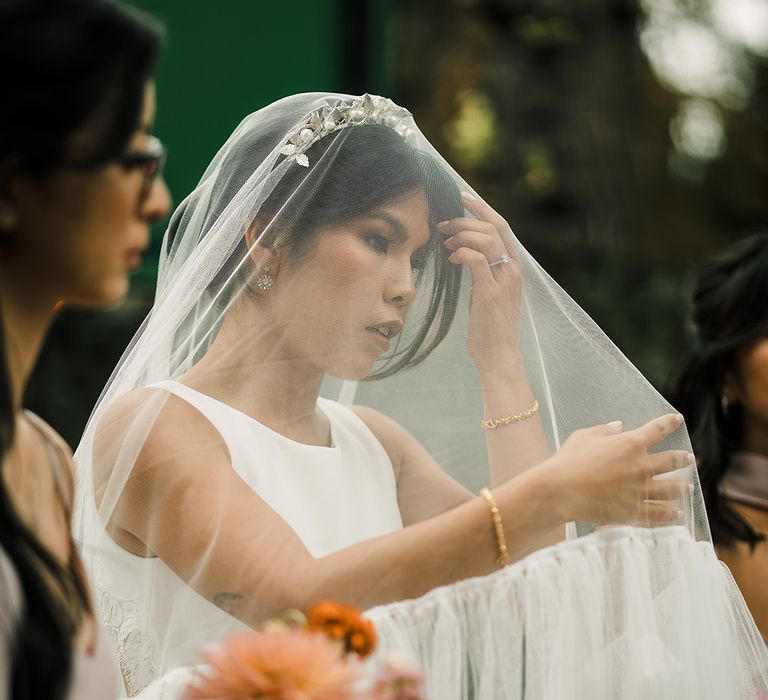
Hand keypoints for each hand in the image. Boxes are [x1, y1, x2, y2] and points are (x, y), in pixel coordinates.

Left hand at [437, 192, 522, 373]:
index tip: (462, 196)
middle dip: (465, 220)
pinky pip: (477, 260)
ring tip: (446, 242)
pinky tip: (451, 257)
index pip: (502, 226)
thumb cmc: (490, 328)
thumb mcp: (487, 293)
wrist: (499, 356)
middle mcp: (513, 270)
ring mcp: (504, 281)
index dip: (482, 208)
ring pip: (486, 239)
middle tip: (443, 225)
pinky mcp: (491, 293)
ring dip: (462, 234)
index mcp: (514, 268)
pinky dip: (462, 252)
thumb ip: (482, 272)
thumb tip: (464, 255)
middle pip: (493, 227)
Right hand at [536, 413, 691, 526]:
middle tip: (689, 459)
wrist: (561, 490)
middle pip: (671, 461)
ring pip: (671, 490)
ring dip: (682, 488)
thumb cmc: (568, 460)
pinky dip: (670, 514)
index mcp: (630, 444)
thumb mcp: (583, 437)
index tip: (677, 419)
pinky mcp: (633, 512)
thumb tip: (618, 426)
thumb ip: (604, 431)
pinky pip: (658, 514)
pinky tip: (676, 514)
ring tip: (688, 488)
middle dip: (682, 459)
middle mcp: (641, 467)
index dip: (669, 423)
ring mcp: (640, 491)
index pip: (657, 429)